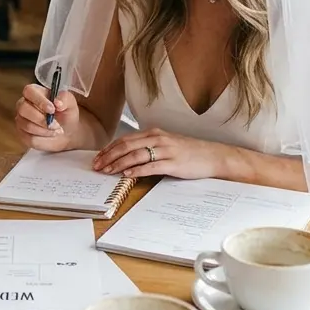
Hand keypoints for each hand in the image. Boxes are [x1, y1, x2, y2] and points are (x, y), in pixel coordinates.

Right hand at [14, 83, 79, 151]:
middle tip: (56, 124)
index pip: (29, 91)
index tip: (52, 109)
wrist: (67, 132)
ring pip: (27, 125)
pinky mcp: (22, 134)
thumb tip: (57, 102)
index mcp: (34, 92)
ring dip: (45, 130)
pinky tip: (50, 134)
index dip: (39, 100)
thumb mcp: (70, 103)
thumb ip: (65, 98)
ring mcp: (21, 120)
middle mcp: (23, 104)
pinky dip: (43, 138)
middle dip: (42, 119)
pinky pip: (29, 138)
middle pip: (23, 109)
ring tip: (56, 129)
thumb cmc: (66, 114)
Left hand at [93, 128, 220, 178]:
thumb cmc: (189, 152)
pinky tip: (127, 175)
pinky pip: (151, 166)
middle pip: (126, 146)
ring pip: (136, 155)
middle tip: (97, 166)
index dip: (109, 149)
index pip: (125, 139)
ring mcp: (166, 151)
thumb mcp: (166, 145)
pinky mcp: (173, 163)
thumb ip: (148, 147)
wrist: (213, 156)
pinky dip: (137, 170)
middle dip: (109, 156)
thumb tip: (127, 156)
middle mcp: (158, 139)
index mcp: (154, 134)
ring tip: (107, 171)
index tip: (97, 157)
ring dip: (118, 163)